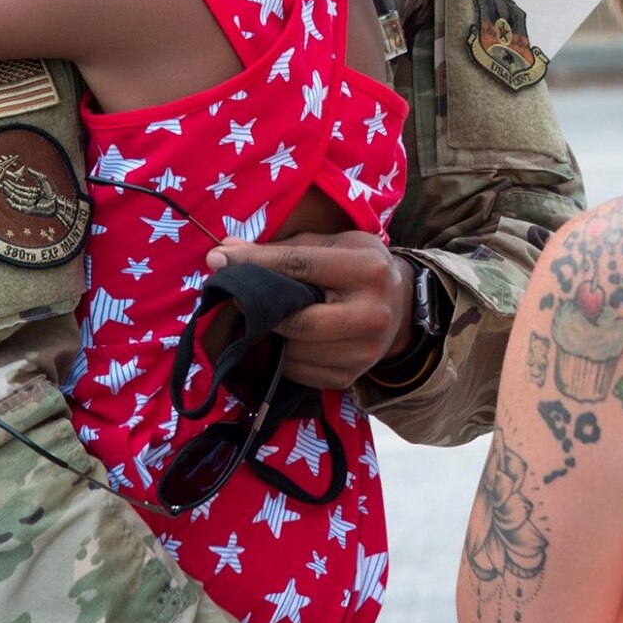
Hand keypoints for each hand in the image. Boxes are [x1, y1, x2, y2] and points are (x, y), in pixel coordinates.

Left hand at [205, 231, 414, 389]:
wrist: (402, 307)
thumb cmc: (360, 268)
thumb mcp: (334, 245)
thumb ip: (283, 248)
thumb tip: (226, 251)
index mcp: (367, 269)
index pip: (300, 266)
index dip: (255, 263)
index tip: (219, 259)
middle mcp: (371, 314)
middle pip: (298, 321)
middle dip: (263, 311)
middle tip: (239, 299)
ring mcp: (363, 352)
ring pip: (295, 351)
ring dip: (270, 336)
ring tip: (262, 319)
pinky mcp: (350, 377)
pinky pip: (299, 372)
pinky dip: (283, 356)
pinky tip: (284, 340)